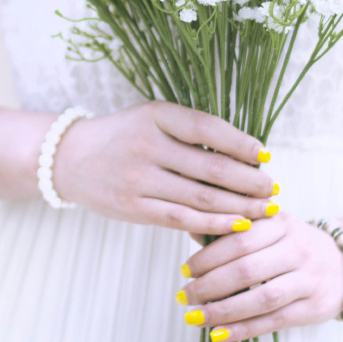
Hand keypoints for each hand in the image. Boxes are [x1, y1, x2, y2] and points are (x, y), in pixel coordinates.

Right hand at [51, 101, 276, 235]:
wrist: (69, 159)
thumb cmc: (123, 137)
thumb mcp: (152, 119)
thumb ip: (190, 132)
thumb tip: (245, 156)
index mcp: (156, 115)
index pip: (208, 129)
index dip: (242, 143)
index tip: (265, 156)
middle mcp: (147, 145)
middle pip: (211, 167)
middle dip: (250, 181)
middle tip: (272, 189)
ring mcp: (139, 179)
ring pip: (202, 197)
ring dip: (240, 206)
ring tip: (264, 210)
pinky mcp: (134, 208)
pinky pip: (182, 219)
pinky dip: (213, 224)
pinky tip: (236, 226)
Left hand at [176, 211, 342, 341]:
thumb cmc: (294, 245)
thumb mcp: (271, 227)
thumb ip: (235, 229)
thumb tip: (190, 227)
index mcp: (281, 223)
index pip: (239, 239)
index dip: (208, 257)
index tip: (185, 270)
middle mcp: (297, 249)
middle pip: (246, 269)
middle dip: (209, 285)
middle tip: (184, 296)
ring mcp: (308, 279)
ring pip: (261, 298)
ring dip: (222, 311)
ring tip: (195, 317)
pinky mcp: (314, 307)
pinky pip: (274, 321)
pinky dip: (243, 330)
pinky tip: (218, 334)